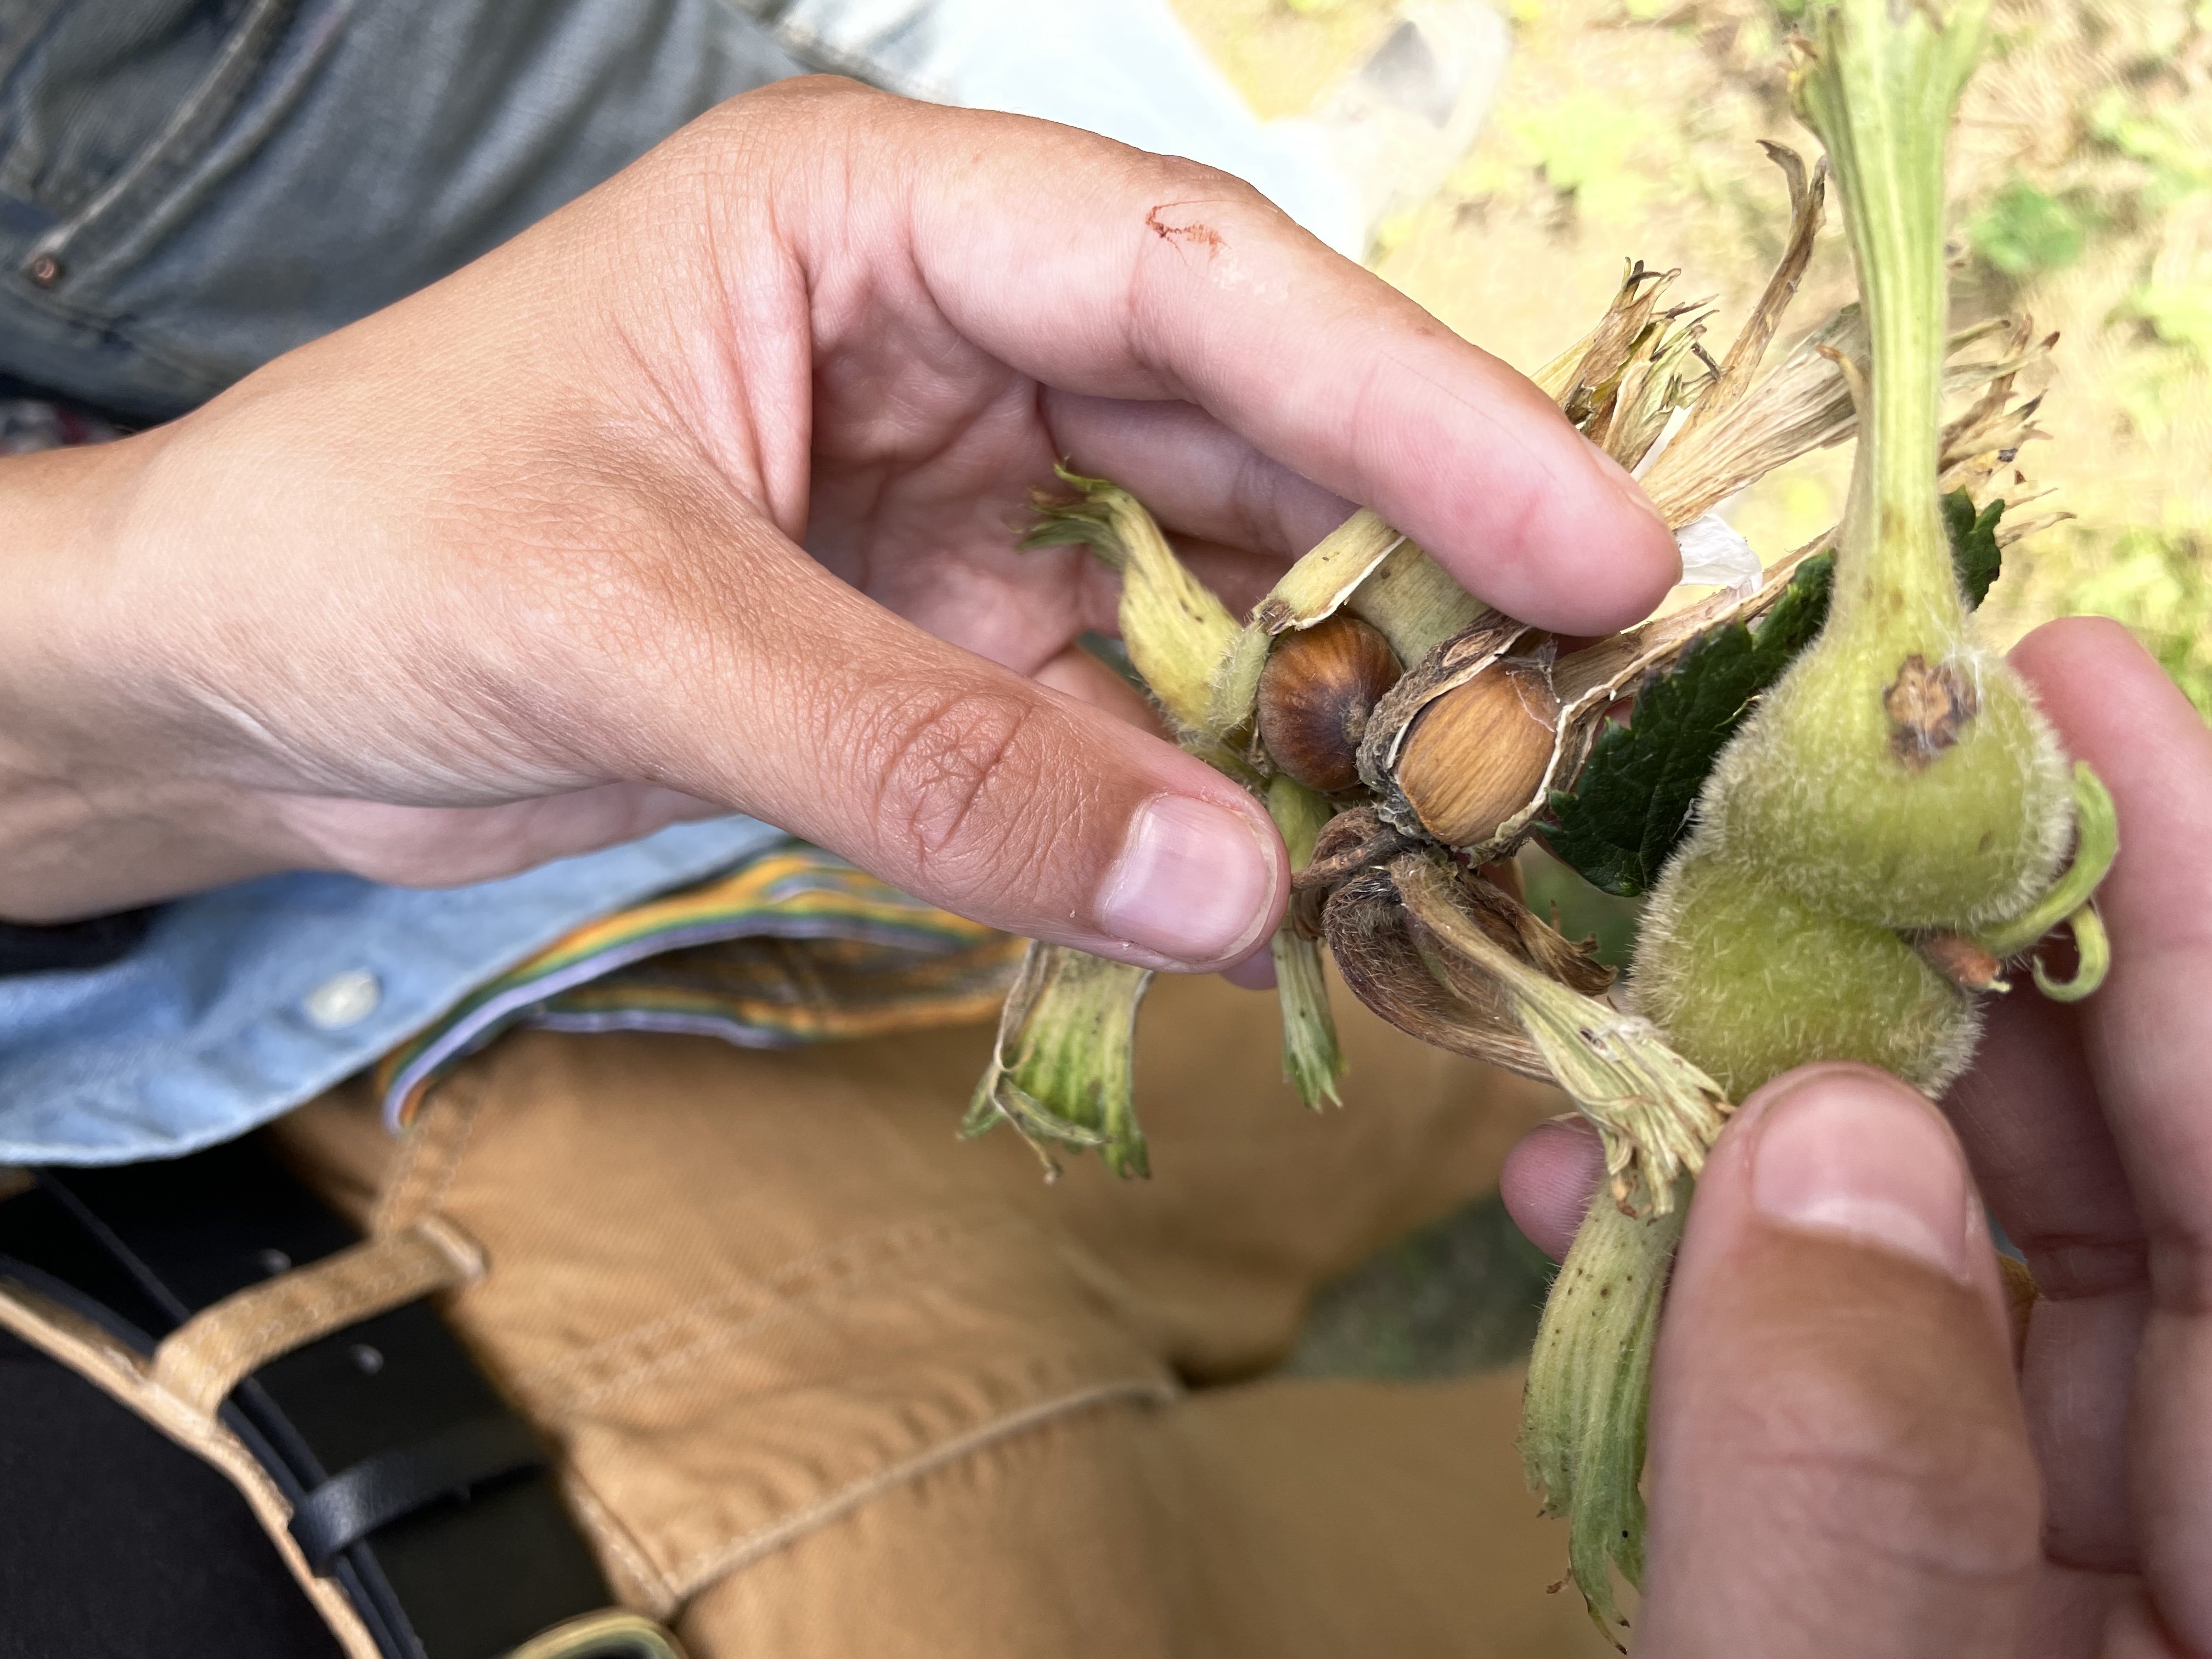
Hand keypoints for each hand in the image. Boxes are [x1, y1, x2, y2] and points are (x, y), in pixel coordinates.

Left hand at [0, 77, 1672, 961]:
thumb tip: (1227, 886)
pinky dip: (1182, 799)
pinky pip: (1107, 715)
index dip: (1418, 404)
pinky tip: (1263, 877)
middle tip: (1583, 692)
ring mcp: (953, 496)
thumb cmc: (367, 554)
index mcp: (879, 220)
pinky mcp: (933, 638)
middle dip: (1412, 558)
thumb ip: (923, 755)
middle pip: (1245, 428)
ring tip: (1449, 818)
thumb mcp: (632, 624)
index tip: (1591, 540)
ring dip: (1311, 704)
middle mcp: (948, 338)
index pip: (1198, 286)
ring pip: (1198, 584)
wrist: (231, 686)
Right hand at [1502, 618, 2211, 1654]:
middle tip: (1782, 808)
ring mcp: (2095, 1581)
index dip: (2189, 902)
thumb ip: (1845, 1483)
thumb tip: (1818, 1141)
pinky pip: (1873, 1400)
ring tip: (1644, 995)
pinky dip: (1736, 1291)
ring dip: (1796, 1126)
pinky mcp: (1955, 1608)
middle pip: (2134, 1190)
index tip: (2071, 679)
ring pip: (1976, 1282)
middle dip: (1942, 990)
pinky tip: (1605, 1199)